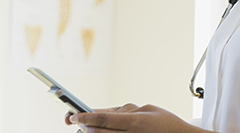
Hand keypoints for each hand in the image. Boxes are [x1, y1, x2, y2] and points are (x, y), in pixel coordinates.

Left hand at [65, 103, 211, 132]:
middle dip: (84, 126)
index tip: (73, 115)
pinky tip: (101, 132)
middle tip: (75, 121)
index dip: (85, 117)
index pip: (103, 120)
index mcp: (134, 122)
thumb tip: (106, 111)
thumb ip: (126, 110)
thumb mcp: (147, 109)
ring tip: (88, 128)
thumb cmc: (166, 123)